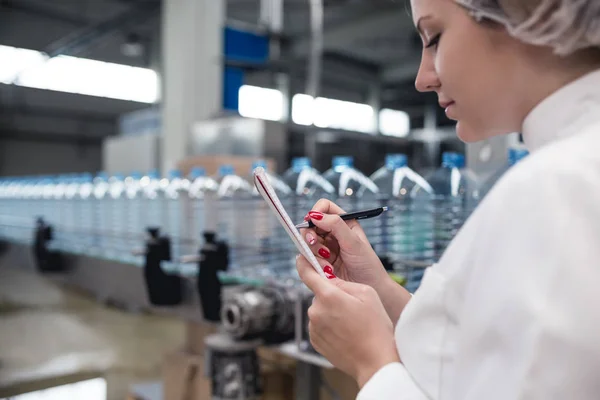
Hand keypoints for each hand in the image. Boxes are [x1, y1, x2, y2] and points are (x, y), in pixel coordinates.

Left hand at [297, 254, 400, 387]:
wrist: (375, 361)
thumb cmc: (375, 327)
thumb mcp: (367, 294)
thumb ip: (344, 283)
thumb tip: (329, 280)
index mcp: (328, 295)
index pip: (307, 273)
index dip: (304, 263)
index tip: (301, 257)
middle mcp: (315, 310)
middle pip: (319, 294)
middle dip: (332, 296)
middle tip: (352, 307)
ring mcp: (313, 327)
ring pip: (320, 310)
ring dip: (330, 312)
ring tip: (351, 324)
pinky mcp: (315, 341)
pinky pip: (319, 325)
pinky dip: (329, 326)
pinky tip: (345, 333)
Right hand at [300, 199, 388, 288]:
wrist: (369, 288)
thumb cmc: (367, 264)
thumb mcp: (353, 242)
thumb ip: (335, 225)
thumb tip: (315, 215)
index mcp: (344, 223)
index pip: (325, 207)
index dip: (316, 211)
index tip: (311, 220)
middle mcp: (334, 232)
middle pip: (312, 224)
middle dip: (310, 233)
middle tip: (313, 242)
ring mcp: (326, 246)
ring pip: (308, 240)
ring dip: (313, 249)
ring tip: (326, 259)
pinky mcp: (321, 261)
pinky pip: (309, 256)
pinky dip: (314, 260)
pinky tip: (326, 268)